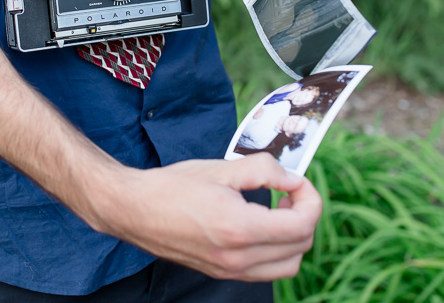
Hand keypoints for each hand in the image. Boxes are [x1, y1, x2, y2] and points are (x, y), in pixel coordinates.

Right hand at [94, 153, 321, 280]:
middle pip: (300, 246)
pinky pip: (265, 271)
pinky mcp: (220, 273)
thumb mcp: (221, 169)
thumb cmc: (171, 187)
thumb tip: (292, 178)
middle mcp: (237, 259)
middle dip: (304, 215)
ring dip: (293, 238)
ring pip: (287, 265)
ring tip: (278, 210)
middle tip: (290, 191)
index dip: (310, 199)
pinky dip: (275, 251)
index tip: (298, 182)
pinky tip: (260, 225)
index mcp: (240, 229)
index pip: (302, 225)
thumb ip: (263, 170)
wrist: (133, 209)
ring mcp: (229, 271)